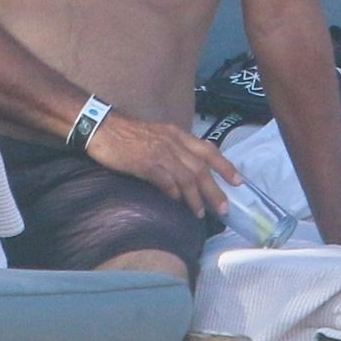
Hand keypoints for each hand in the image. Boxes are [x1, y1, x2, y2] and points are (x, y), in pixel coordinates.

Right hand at [85, 111, 239, 218]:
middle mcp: (172, 142)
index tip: (238, 181)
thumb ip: (173, 149)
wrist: (102, 127)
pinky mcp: (144, 163)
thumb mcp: (157, 135)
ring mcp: (159, 152)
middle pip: (201, 168)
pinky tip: (176, 202)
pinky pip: (165, 180)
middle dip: (215, 190)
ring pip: (186, 177)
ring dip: (196, 197)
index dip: (225, 166)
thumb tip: (187, 172)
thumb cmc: (127, 134)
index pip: (208, 149)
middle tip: (224, 208)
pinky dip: (174, 192)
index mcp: (176, 134)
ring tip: (200, 213)